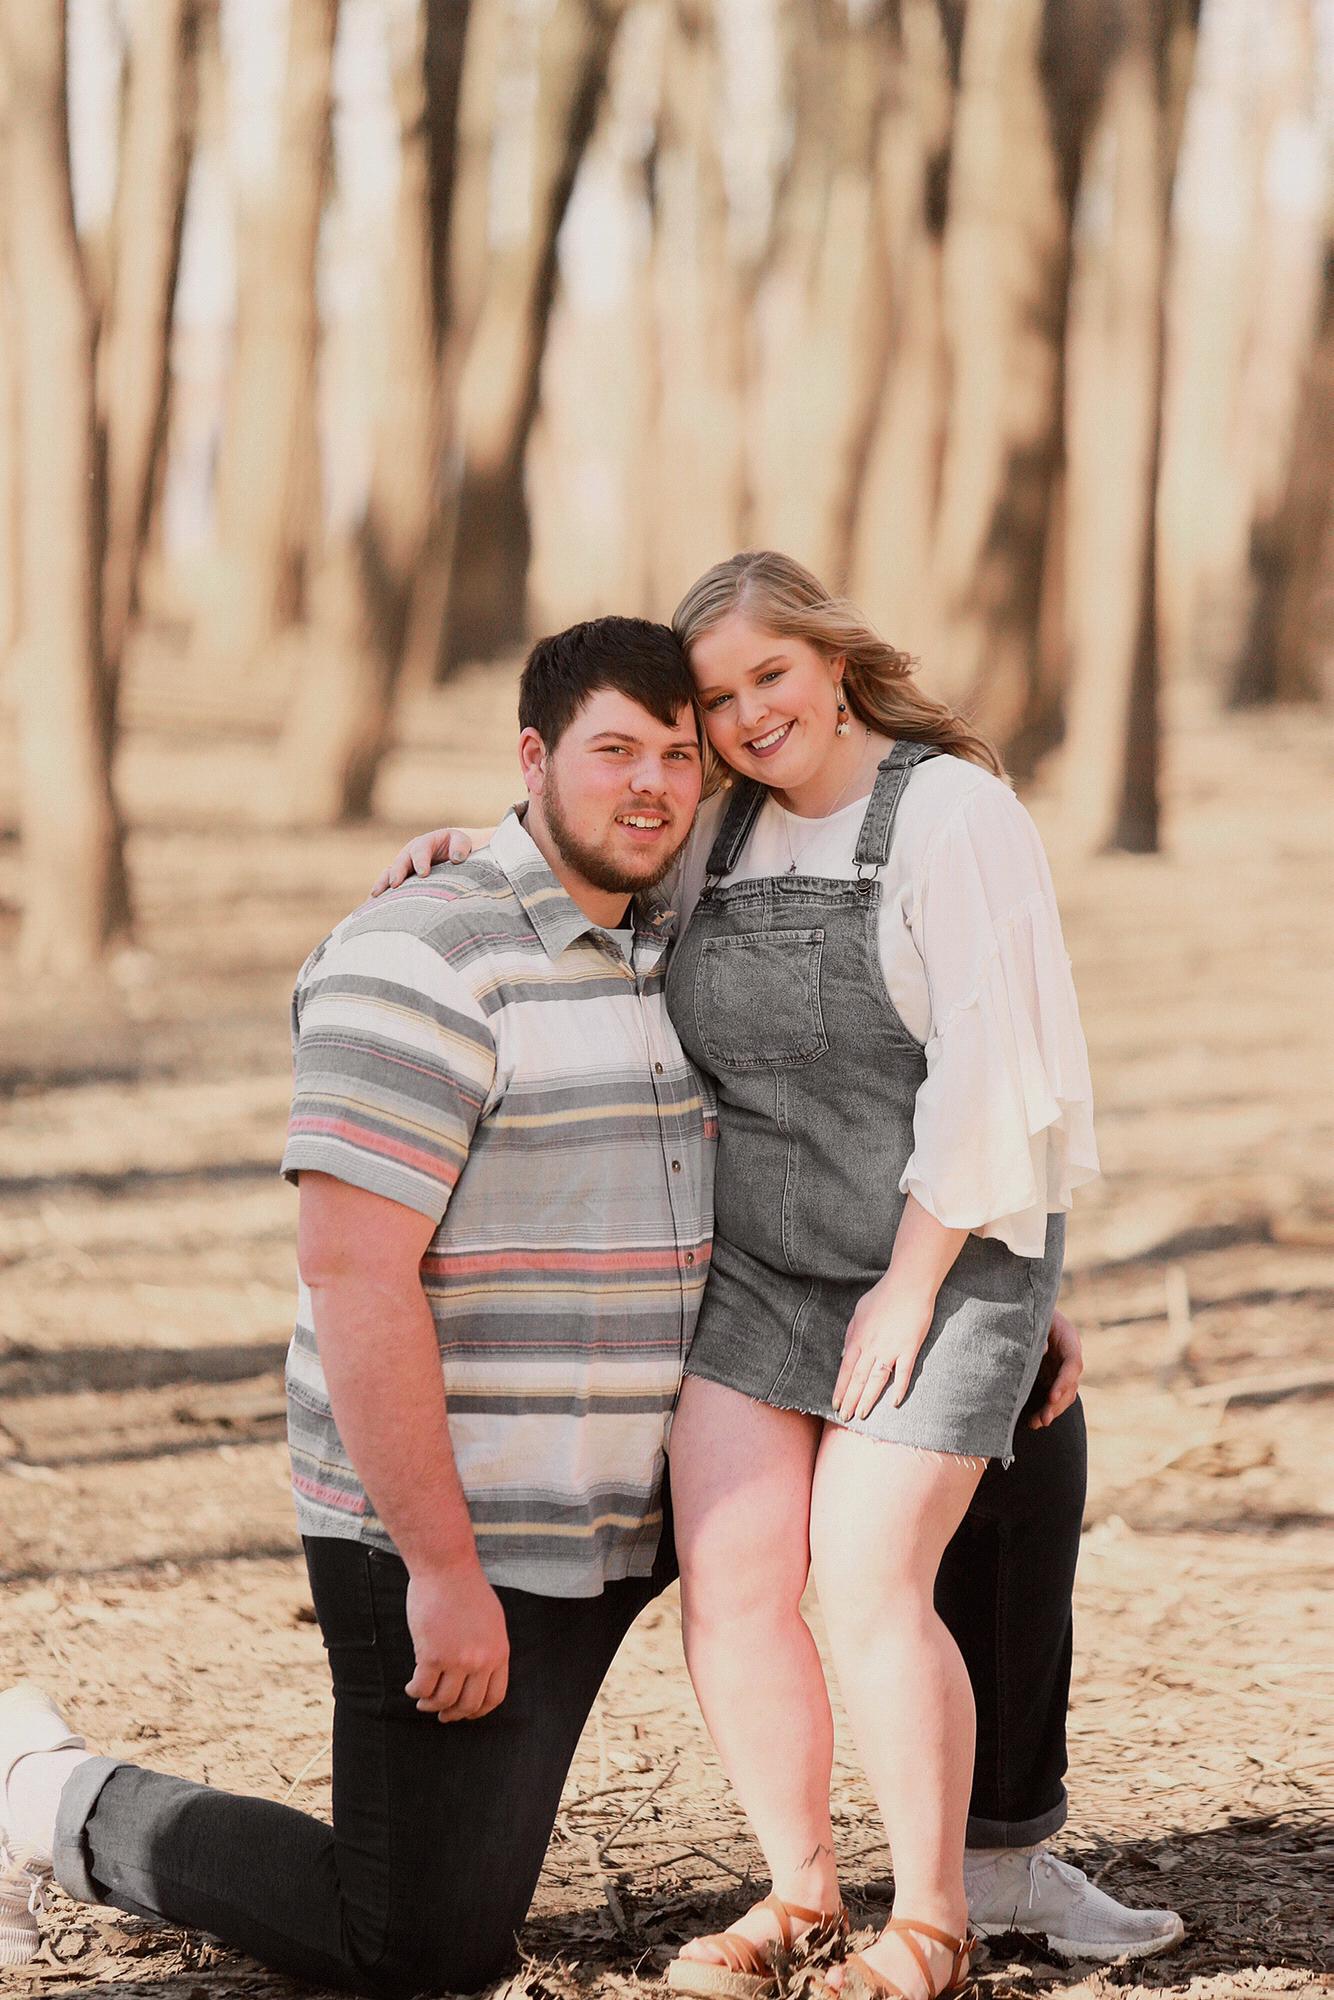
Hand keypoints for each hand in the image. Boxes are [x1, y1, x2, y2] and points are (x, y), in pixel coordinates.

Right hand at [370, 828, 472, 896]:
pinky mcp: (401, 880)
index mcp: (425, 843)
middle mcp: (410, 854)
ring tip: (375, 895)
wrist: (451, 853)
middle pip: (401, 861)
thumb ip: (460, 847)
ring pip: (389, 873)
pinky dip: (381, 894)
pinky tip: (373, 906)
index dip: (421, 860)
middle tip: (395, 884)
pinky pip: (387, 885)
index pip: (421, 850)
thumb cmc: (457, 848)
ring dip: (383, 883)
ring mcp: (403, 867)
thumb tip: (457, 858)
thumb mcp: (461, 842)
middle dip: (397, 872)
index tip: (423, 873)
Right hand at [404, 1560, 508, 1721]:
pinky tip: (412, 1686)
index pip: (494, 1697)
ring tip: (423, 1700)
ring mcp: (457, 1660)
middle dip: (453, 1714)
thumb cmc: (466, 1588)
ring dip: (430, 1704)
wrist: (446, 1567)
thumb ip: (487, 1648)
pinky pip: (422, 1687)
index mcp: (499, 1651)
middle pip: (468, 1704)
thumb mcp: (491, 1620)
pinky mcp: (432, 1656)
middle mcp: (481, 1660)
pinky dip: (415, 1691)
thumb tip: (477, 1675)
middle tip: (441, 1714)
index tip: (465, 1713)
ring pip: (442, 1700)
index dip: (478, 1711)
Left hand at [833, 1280, 933, 1422]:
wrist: (909, 1285)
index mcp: (858, 1338)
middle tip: (845, 1418)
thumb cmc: (883, 1295)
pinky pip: (903, 1373)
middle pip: (858, 1379)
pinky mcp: (909, 1349)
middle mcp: (872, 1347)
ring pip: (876, 1380)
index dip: (840, 1389)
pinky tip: (893, 1403)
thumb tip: (845, 1355)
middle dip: (850, 1400)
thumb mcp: (859, 1311)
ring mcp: (891, 1349)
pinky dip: (899, 1389)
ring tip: (862, 1415)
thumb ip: (851, 1334)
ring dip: (868, 1399)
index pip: (846, 1370)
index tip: (836, 1404)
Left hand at [1027, 1306, 1082, 1428]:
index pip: (1073, 1363)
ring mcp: (1061, 1370)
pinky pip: (1053, 1398)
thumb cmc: (1029, 1311)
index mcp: (1069, 1340)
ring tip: (1035, 1424)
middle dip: (1057, 1404)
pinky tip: (1032, 1422)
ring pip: (1064, 1395)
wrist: (1025, 1310)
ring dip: (1051, 1411)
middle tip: (1043, 1419)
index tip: (1051, 1396)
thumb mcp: (1035, 1317)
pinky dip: (1044, 1410)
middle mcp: (1068, 1358)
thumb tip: (1042, 1349)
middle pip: (1070, 1385)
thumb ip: (1038, 1332)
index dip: (1064, 1381)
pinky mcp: (1051, 1378)